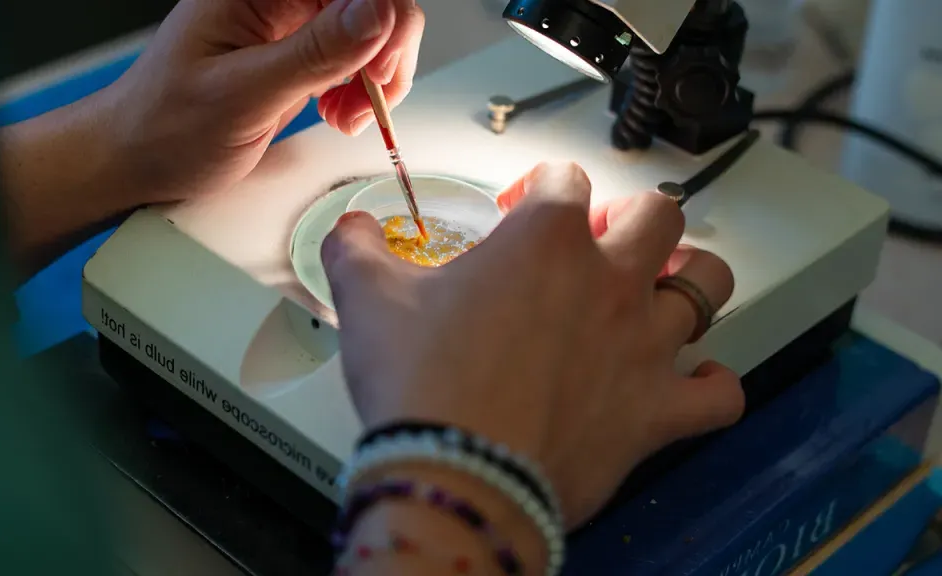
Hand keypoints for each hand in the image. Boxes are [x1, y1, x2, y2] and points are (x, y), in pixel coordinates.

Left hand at [110, 0, 423, 203]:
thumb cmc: (166, 127)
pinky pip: (357, 55)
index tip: (376, 71)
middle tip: (371, 97)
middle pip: (372, 1)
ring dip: (378, 75)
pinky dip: (364, 89)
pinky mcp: (299, 53)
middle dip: (386, 50)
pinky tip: (341, 112)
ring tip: (348, 116)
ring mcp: (291, 24)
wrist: (139, 159)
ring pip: (374, 27)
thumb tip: (377, 12)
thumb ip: (314, 53)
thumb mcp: (243, 95)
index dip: (381, 17)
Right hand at [321, 162, 744, 528]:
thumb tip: (350, 230)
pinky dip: (711, 387)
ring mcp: (642, 347)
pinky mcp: (656, 414)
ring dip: (688, 282)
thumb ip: (356, 250)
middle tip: (602, 242)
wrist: (456, 474)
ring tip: (659, 293)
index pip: (564, 179)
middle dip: (634, 217)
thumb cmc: (421, 385)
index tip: (519, 209)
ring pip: (708, 287)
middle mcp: (609, 283)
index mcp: (545, 241)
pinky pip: (719, 395)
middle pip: (661, 213)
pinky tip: (691, 383)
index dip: (540, 186)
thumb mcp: (367, 300)